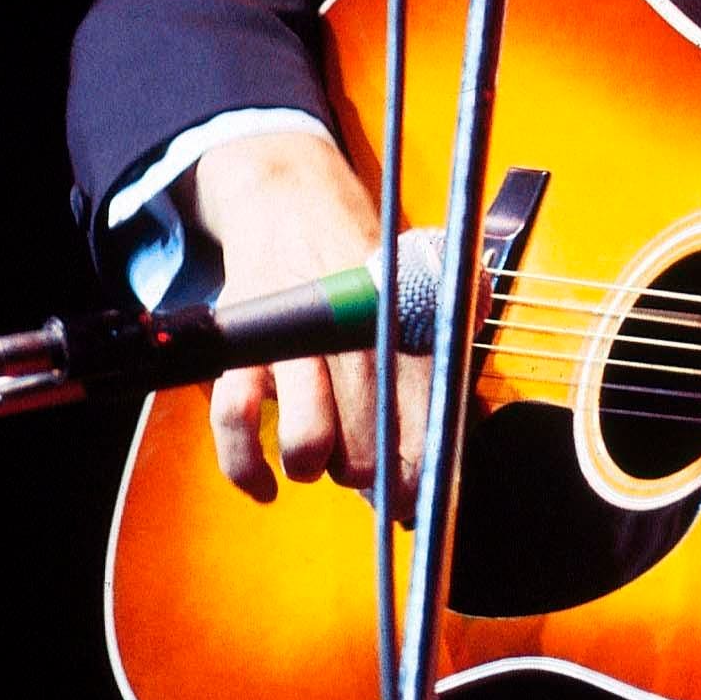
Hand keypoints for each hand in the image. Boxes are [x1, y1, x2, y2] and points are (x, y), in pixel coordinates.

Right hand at [194, 130, 428, 506]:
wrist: (293, 200)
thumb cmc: (367, 257)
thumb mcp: (423, 271)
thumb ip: (457, 322)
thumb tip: (466, 408)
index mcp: (399, 311)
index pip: (423, 399)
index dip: (425, 460)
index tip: (426, 500)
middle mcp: (347, 327)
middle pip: (369, 428)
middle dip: (375, 474)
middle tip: (379, 490)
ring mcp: (290, 338)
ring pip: (308, 433)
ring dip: (318, 465)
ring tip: (324, 464)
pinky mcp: (241, 345)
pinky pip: (234, 420)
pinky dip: (246, 465)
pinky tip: (267, 488)